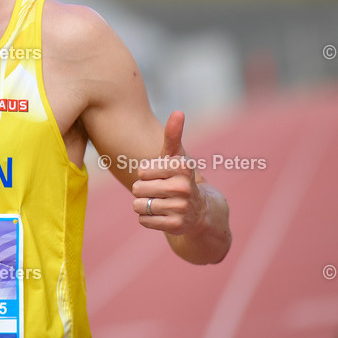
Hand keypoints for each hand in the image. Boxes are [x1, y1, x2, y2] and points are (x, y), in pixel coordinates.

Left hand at [131, 111, 206, 234]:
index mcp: (182, 167)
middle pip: (137, 188)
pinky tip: (162, 215)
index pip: (141, 171)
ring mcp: (181, 209)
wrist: (200, 211)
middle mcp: (184, 188)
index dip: (146, 174)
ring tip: (161, 203)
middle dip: (143, 190)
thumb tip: (178, 111)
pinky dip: (147, 218)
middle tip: (161, 191)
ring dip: (144, 205)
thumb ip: (173, 135)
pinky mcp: (176, 226)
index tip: (161, 175)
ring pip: (138, 205)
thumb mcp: (176, 156)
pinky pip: (143, 220)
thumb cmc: (180, 178)